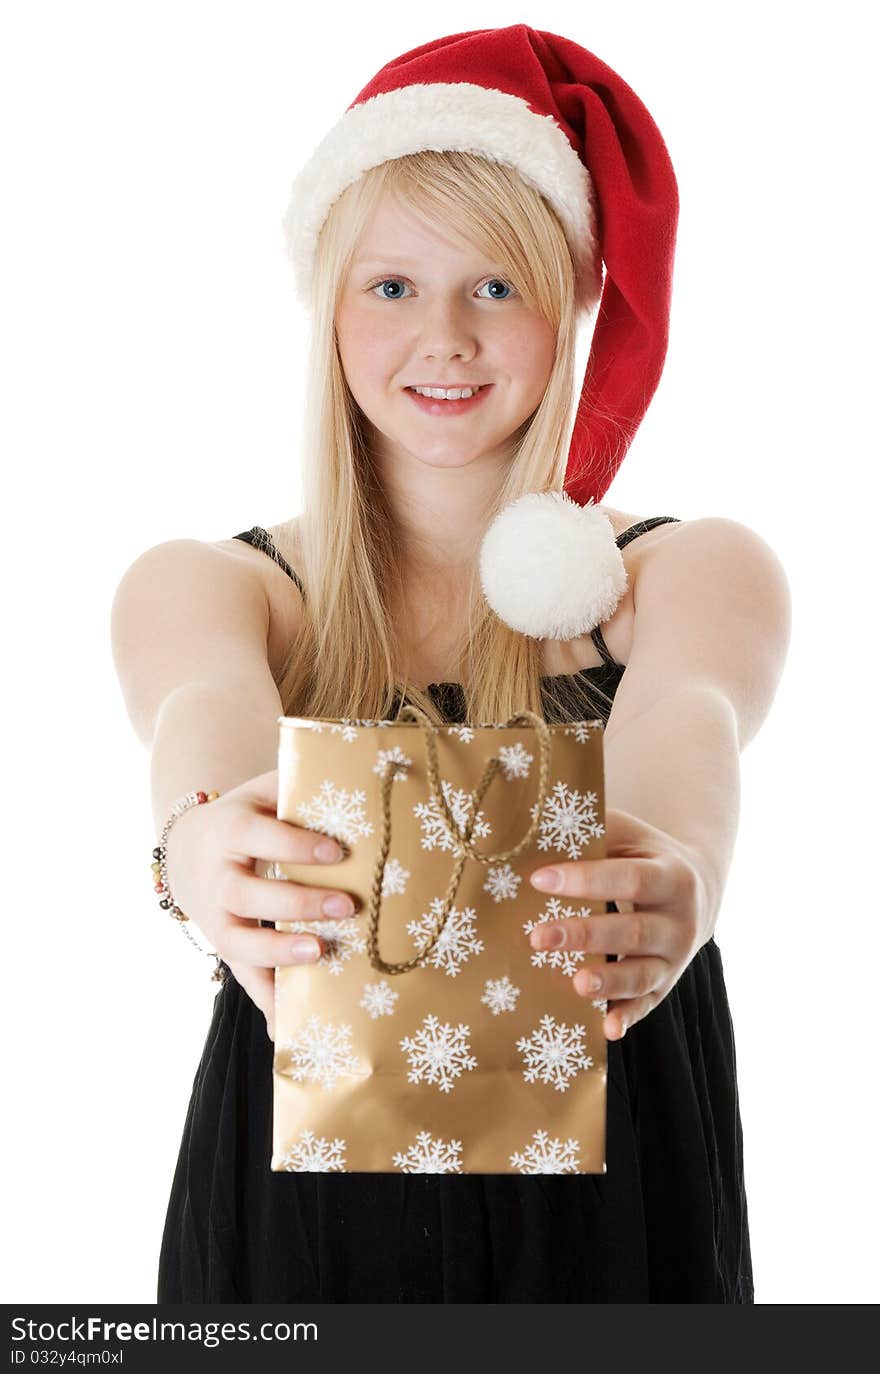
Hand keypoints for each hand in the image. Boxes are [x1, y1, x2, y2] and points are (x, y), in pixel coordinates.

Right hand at [164, 768, 358, 1041]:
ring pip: (238, 942)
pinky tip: (287, 1027)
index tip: (337, 853)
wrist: (185, 846)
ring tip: (320, 956)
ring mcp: (215, 917)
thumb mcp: (262, 790)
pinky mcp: (223, 946)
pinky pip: (242, 979)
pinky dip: (265, 1003)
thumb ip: (299, 783)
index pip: (261, 837)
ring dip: (277, 955)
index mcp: (229, 830)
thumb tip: (362, 768)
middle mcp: (216, 876)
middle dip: (296, 904)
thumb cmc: (246, 814)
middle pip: (249, 894)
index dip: (295, 845)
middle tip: (347, 908)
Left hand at [527, 807, 712, 1040]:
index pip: (629, 879)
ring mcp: (676, 957)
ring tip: (576, 984)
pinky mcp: (666, 984)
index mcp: (672, 875)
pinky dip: (628, 1016)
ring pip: (642, 974)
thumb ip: (594, 830)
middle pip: (632, 931)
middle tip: (538, 937)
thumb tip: (536, 823)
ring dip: (609, 982)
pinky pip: (647, 1004)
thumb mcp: (628, 834)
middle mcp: (680, 920)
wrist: (695, 888)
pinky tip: (606, 1029)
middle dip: (584, 935)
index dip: (586, 880)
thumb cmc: (643, 854)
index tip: (539, 879)